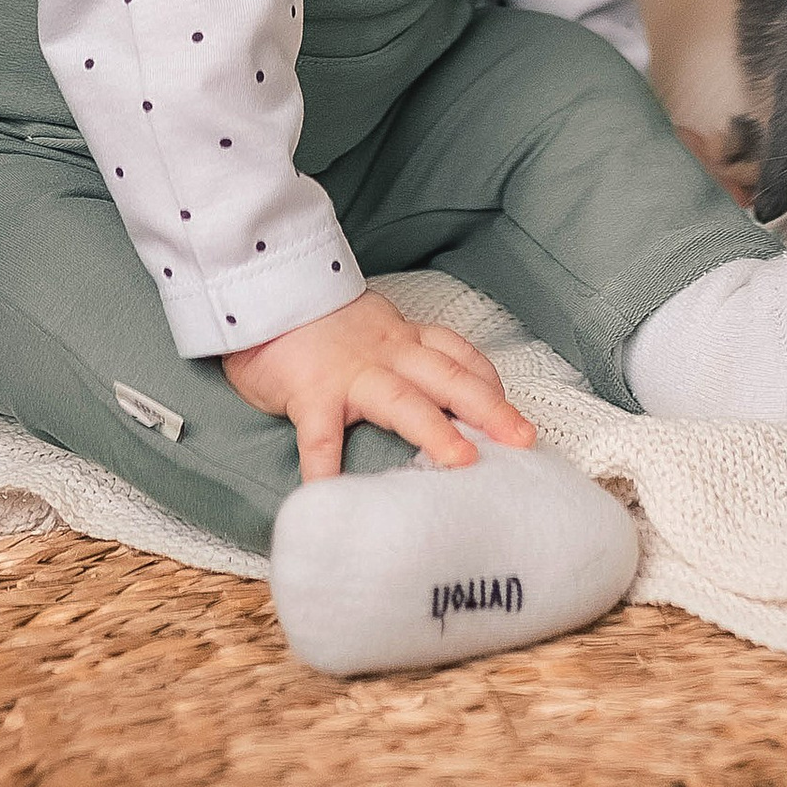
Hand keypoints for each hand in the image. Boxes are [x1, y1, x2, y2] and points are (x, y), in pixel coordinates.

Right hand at [223, 291, 535, 482]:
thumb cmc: (312, 319)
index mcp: (402, 338)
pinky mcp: (310, 390)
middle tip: (525, 440)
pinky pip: (322, 435)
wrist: (260, 286)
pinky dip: (327, 469)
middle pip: (449, 377)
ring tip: (462, 463)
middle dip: (491, 409)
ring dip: (435, 430)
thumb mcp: (367, 326)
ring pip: (402, 400)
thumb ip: (394, 353)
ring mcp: (351, 372)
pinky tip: (333, 500)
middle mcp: (387, 353)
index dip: (488, 382)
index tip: (513, 412)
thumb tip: (421, 392)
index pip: (457, 355)